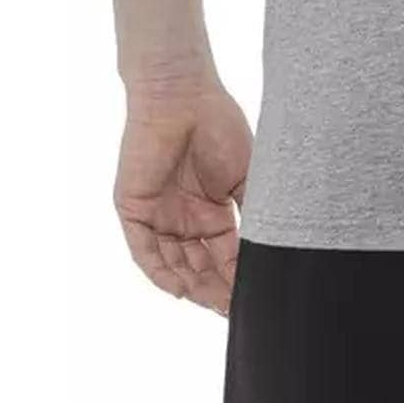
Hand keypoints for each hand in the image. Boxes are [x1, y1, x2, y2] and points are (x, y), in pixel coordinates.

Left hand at [114, 78, 251, 314]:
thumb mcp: (245, 175)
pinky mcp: (134, 210)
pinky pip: (145, 252)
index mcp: (212, 209)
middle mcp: (184, 217)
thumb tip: (269, 252)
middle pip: (200, 266)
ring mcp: (159, 215)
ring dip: (195, 286)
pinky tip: (182, 289)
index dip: (238, 277)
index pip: (225, 254)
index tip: (256, 297)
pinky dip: (162, 273)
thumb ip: (252, 214)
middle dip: (218, 289)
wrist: (182, 94)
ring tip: (217, 304)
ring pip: (175, 264)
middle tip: (237, 308)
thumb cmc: (218, 124)